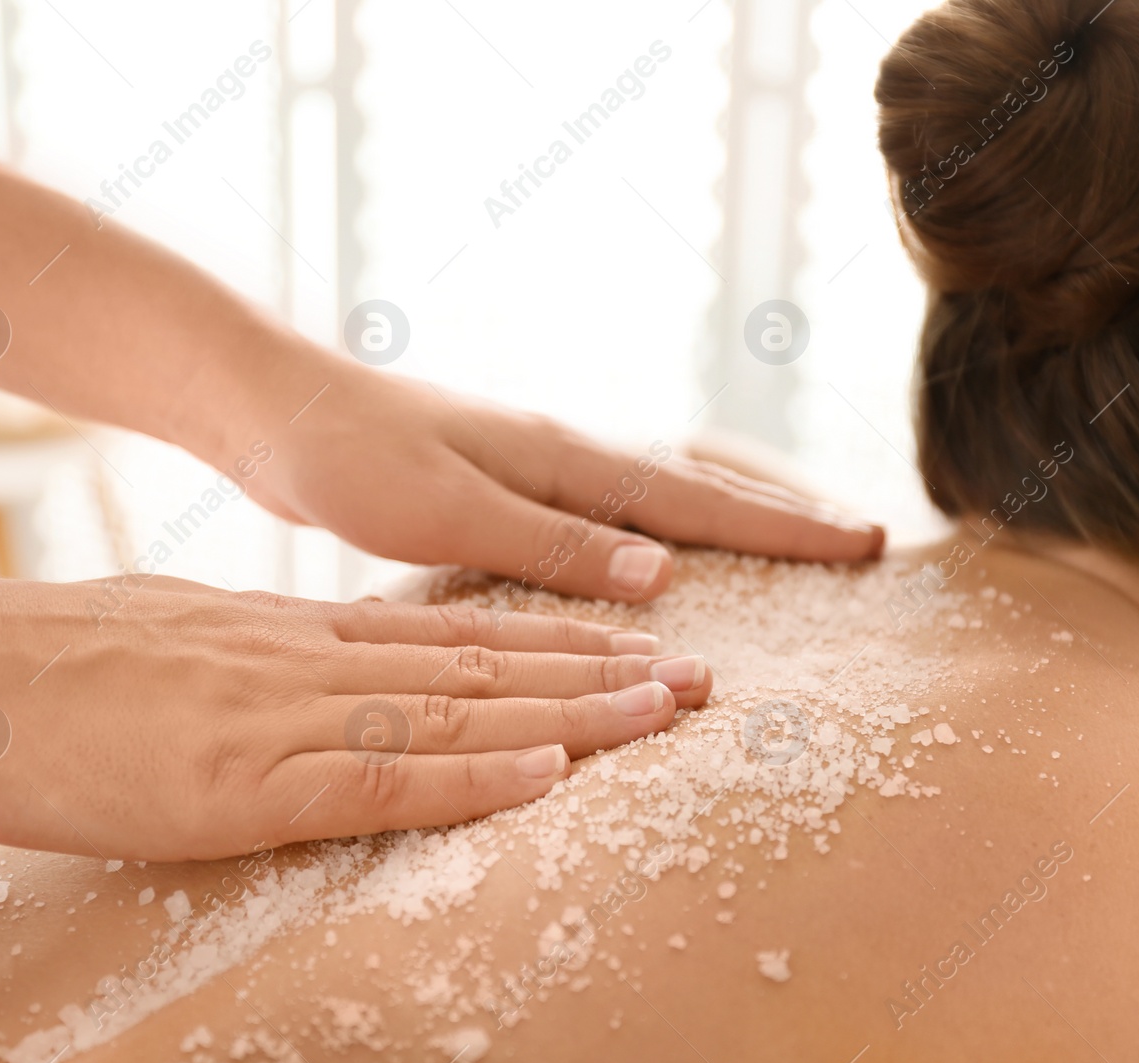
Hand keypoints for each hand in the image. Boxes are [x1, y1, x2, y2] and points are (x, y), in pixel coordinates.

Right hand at [0, 575, 710, 861]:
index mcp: (305, 635)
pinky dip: (467, 775)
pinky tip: (542, 770)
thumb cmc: (66, 669)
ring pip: (458, 711)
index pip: (457, 640)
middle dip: (600, 674)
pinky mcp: (244, 776)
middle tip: (700, 679)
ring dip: (571, 713)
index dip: (556, 647)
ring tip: (665, 711)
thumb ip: (274, 657)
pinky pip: (377, 778)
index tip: (635, 652)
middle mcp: (317, 662)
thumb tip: (331, 672)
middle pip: (486, 667)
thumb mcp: (197, 642)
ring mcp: (286, 714)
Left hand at [238, 358, 882, 601]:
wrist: (272, 409)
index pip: (697, 501)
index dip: (785, 530)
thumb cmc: (347, 458)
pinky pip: (613, 507)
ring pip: (661, 492)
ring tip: (795, 539)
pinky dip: (666, 526)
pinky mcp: (506, 484)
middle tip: (865, 539)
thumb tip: (668, 576)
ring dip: (733, 518)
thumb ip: (552, 543)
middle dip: (785, 517)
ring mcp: (538, 465)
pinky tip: (664, 545)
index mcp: (562, 458)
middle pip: (699, 486)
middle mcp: (564, 454)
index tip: (866, 545)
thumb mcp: (447, 511)